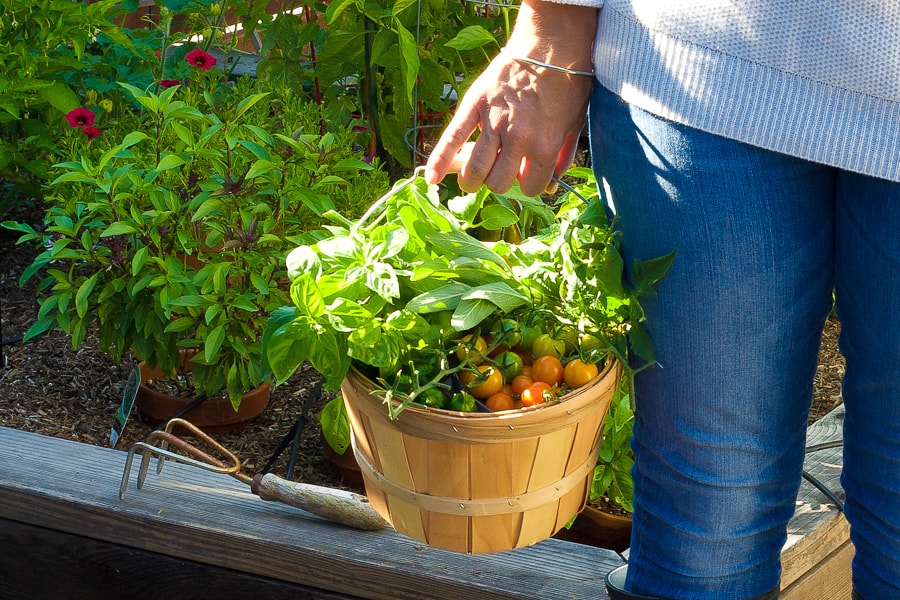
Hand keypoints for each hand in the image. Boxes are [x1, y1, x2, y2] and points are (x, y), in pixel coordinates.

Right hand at [424, 0, 597, 196]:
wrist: (551, 44)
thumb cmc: (567, 84)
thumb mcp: (575, 125)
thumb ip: (562, 158)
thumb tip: (551, 186)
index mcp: (544, 146)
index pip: (530, 187)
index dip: (529, 184)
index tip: (527, 175)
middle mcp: (517, 139)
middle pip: (498, 183)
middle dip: (500, 182)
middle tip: (501, 171)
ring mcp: (493, 123)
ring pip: (475, 169)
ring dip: (473, 179)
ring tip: (473, 179)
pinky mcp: (475, 106)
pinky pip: (452, 138)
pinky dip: (440, 160)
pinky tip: (432, 178)